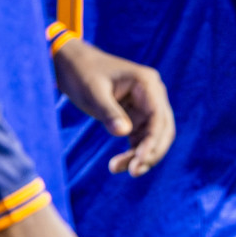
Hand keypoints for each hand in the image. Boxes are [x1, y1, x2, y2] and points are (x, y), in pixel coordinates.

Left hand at [52, 39, 173, 176]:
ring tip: (117, 168)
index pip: (158, 117)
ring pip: (154, 136)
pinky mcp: (136, 114)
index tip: (139, 162)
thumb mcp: (93, 94)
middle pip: (163, 129)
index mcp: (147, 83)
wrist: (72, 65)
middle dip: (151, 152)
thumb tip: (125, 134)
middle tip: (133, 172)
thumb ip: (109, 113)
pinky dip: (134, 151)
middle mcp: (153, 94)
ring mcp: (146, 104)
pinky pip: (141, 137)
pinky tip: (119, 164)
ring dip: (142, 154)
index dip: (152, 142)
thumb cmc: (82, 74)